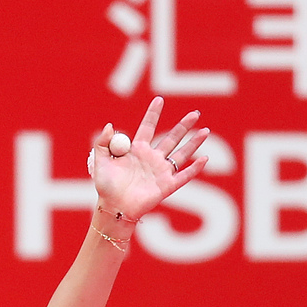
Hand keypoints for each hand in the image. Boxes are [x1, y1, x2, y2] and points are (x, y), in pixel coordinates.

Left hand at [87, 96, 209, 222]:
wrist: (113, 207)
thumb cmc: (105, 186)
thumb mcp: (100, 161)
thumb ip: (102, 143)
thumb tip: (110, 126)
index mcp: (137, 150)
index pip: (148, 127)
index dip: (153, 114)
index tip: (159, 99)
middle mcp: (152, 158)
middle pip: (172, 138)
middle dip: (184, 126)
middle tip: (195, 113)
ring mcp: (161, 171)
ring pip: (182, 153)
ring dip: (194, 143)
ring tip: (205, 131)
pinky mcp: (167, 185)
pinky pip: (184, 175)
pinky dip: (195, 168)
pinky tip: (204, 159)